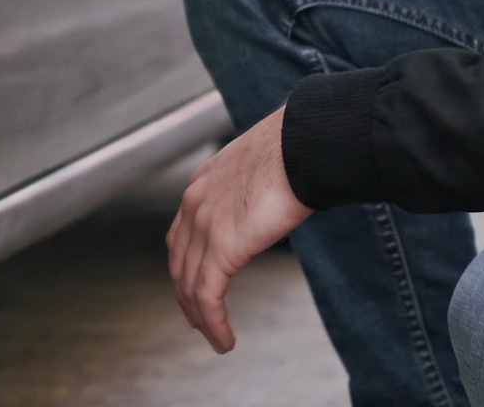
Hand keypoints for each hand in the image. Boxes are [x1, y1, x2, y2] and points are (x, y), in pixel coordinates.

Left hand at [167, 107, 313, 353]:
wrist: (304, 144)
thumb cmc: (298, 149)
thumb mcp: (264, 167)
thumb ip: (257, 189)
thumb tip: (277, 201)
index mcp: (203, 182)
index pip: (182, 233)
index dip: (186, 264)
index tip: (195, 285)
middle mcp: (194, 203)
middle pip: (179, 262)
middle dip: (186, 296)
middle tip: (199, 320)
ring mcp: (203, 225)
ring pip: (190, 285)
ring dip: (201, 318)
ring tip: (215, 339)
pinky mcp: (220, 248)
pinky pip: (207, 296)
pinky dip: (213, 323)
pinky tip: (224, 340)